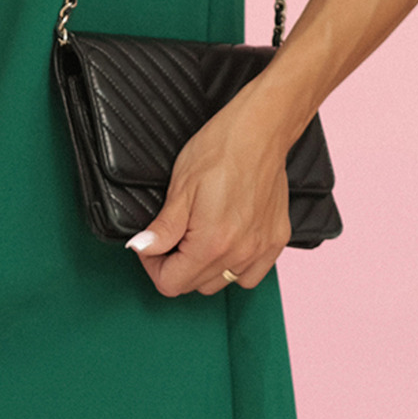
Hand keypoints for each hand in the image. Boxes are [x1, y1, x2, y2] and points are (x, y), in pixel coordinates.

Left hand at [124, 90, 292, 296]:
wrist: (260, 132)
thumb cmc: (220, 150)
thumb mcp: (180, 187)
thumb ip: (162, 228)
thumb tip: (141, 248)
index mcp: (211, 243)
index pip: (171, 283)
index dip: (152, 265)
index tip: (151, 246)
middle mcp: (239, 253)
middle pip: (195, 286)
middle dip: (176, 265)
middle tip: (173, 235)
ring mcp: (260, 249)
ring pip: (222, 283)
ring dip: (204, 268)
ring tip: (199, 237)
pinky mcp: (276, 241)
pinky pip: (250, 275)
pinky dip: (235, 267)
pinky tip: (227, 244)